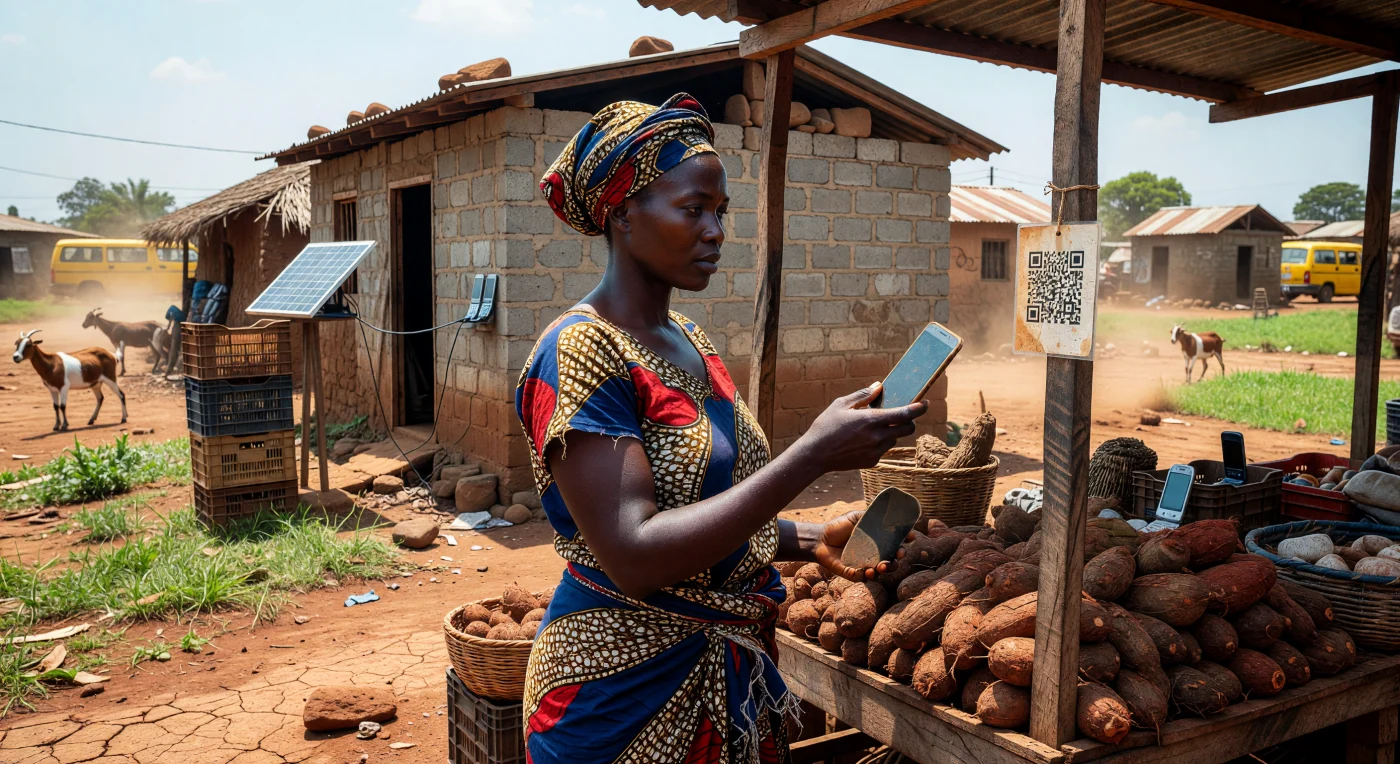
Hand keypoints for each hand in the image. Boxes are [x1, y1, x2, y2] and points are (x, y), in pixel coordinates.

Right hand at [791, 382, 926, 473]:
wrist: (815, 455)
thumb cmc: (826, 426)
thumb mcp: (841, 405)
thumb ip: (863, 395)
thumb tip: (879, 386)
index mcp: (871, 420)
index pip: (905, 414)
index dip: (918, 408)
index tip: (925, 403)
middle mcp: (877, 437)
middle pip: (908, 429)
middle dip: (909, 421)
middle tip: (902, 415)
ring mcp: (875, 451)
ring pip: (895, 439)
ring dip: (892, 432)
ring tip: (873, 428)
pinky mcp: (871, 461)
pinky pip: (883, 450)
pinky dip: (880, 443)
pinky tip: (863, 440)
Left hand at [812, 509, 912, 581]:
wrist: (820, 539)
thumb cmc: (838, 527)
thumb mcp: (855, 517)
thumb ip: (870, 516)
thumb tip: (887, 512)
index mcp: (877, 540)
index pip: (896, 541)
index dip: (905, 539)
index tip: (910, 536)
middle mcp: (875, 553)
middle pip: (894, 558)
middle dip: (899, 557)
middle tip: (899, 553)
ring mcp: (866, 564)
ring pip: (883, 570)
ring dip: (887, 568)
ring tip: (882, 566)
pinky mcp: (856, 574)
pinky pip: (866, 578)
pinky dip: (870, 576)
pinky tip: (869, 572)